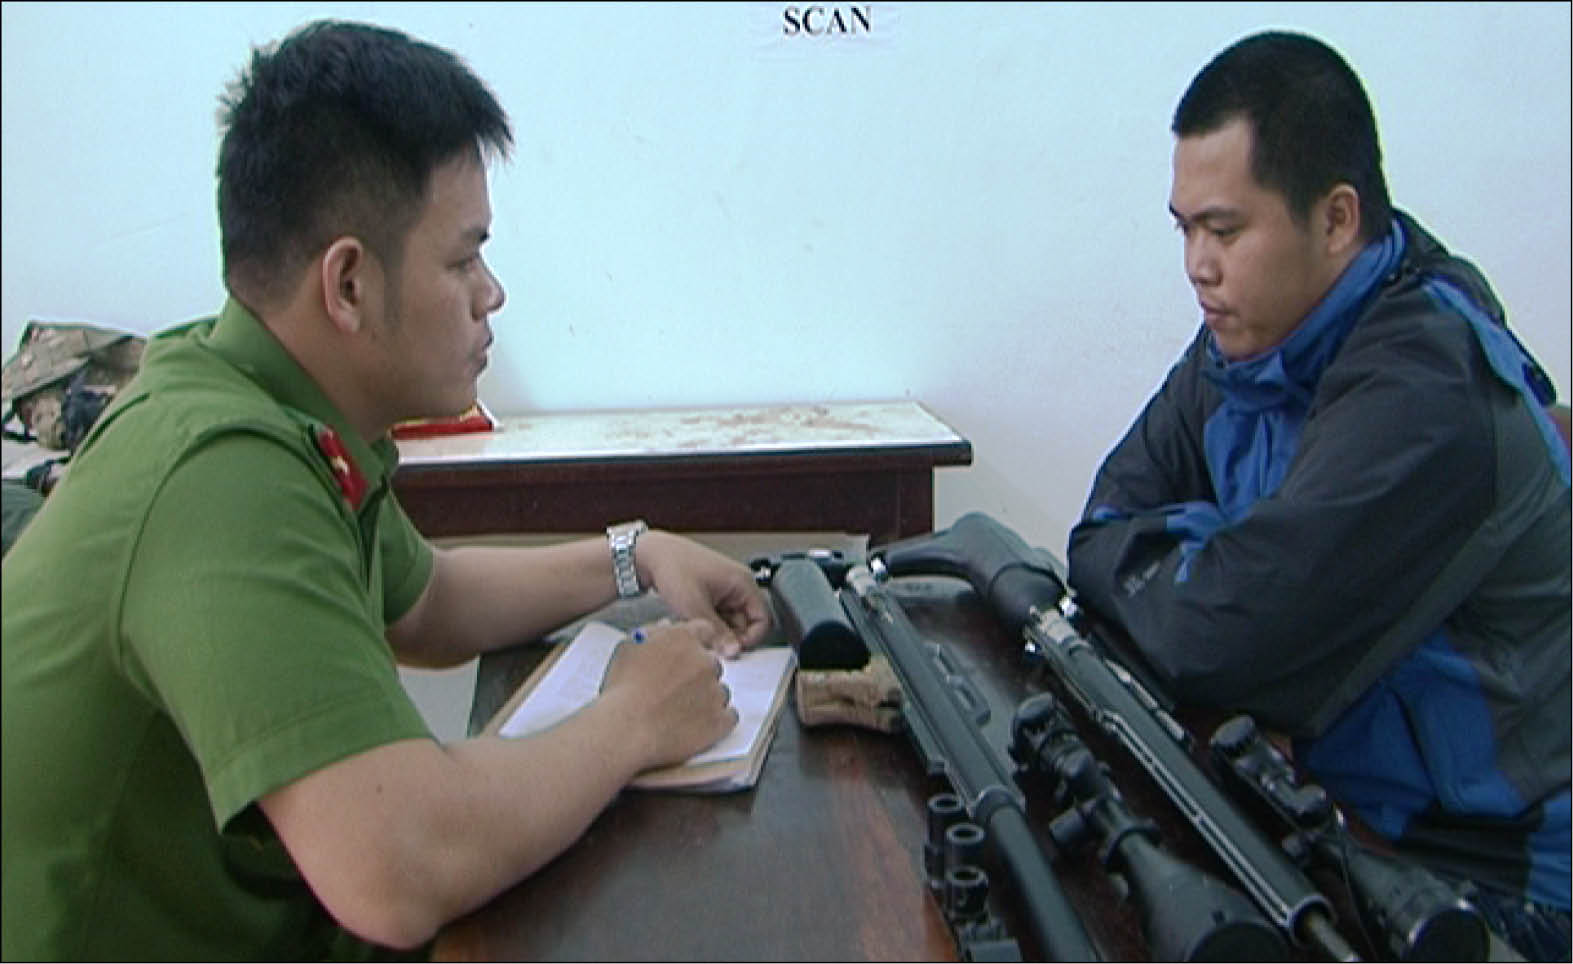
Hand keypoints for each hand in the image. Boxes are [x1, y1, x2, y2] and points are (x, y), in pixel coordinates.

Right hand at [601, 619, 738, 768]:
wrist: (626, 729)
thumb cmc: (622, 691)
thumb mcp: (628, 650)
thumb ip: (652, 633)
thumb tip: (666, 626)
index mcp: (683, 640)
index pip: (704, 630)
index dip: (698, 642)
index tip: (691, 654)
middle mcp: (704, 662)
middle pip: (712, 663)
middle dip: (699, 674)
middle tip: (679, 690)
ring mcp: (715, 691)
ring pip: (720, 691)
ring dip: (707, 698)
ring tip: (682, 712)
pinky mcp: (720, 720)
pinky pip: (729, 716)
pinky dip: (717, 721)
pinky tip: (698, 725)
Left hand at [636, 531, 771, 656]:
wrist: (650, 554)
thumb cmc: (673, 567)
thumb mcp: (695, 607)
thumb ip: (717, 633)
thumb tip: (733, 651)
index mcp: (742, 583)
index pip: (763, 619)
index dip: (751, 638)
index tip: (733, 649)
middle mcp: (737, 584)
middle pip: (746, 622)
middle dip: (729, 635)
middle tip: (711, 643)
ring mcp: (724, 588)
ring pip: (730, 620)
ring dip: (716, 629)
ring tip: (697, 626)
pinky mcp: (711, 592)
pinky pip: (717, 615)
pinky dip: (708, 622)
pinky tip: (693, 619)